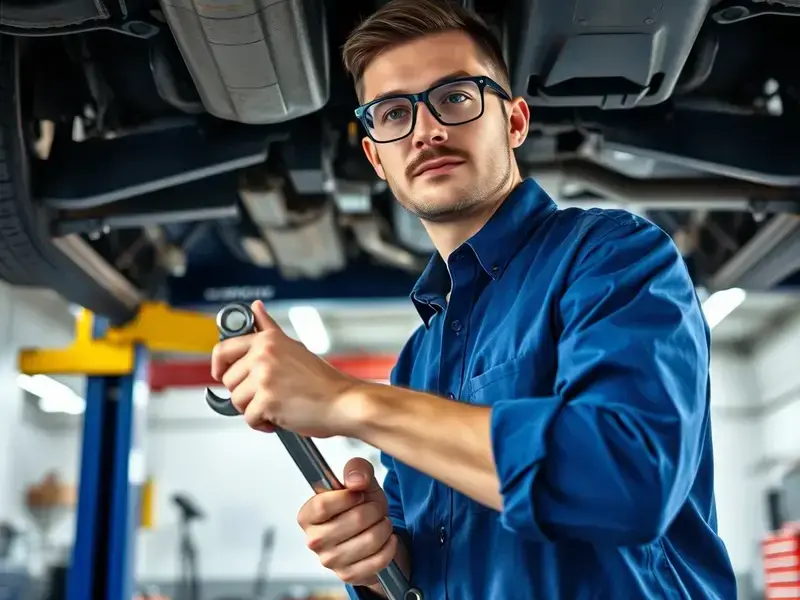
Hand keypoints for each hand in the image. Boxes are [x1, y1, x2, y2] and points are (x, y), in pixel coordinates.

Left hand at [210, 300, 363, 436]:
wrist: (343, 402)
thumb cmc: (323, 381)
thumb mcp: (293, 347)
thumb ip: (268, 329)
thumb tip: (255, 308)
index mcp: (268, 340)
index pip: (223, 349)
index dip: (218, 365)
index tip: (221, 374)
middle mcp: (264, 355)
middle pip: (229, 380)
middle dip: (245, 393)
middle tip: (267, 394)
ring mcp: (265, 377)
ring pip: (236, 401)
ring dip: (254, 409)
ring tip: (275, 406)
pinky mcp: (267, 401)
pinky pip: (249, 418)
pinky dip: (262, 424)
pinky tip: (279, 417)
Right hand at [297, 458, 401, 587]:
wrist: (371, 533)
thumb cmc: (360, 506)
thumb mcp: (360, 482)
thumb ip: (357, 469)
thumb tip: (356, 480)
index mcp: (308, 515)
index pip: (323, 505)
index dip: (349, 496)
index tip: (359, 493)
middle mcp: (314, 540)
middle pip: (355, 519)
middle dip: (375, 509)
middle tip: (375, 508)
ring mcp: (330, 560)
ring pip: (370, 539)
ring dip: (384, 527)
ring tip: (381, 522)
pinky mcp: (348, 575)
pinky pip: (378, 558)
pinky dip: (389, 545)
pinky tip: (386, 539)